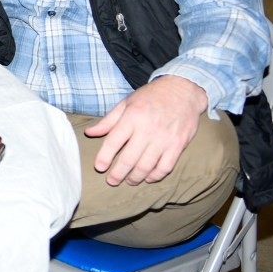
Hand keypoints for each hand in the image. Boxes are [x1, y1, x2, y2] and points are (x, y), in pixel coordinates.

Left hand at [84, 75, 208, 185]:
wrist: (183, 90)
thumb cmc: (151, 97)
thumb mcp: (126, 103)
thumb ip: (108, 121)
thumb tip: (89, 133)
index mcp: (132, 118)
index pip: (114, 141)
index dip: (104, 157)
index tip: (99, 168)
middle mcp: (147, 130)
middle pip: (129, 159)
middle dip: (118, 174)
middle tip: (112, 181)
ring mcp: (164, 139)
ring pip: (146, 166)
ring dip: (135, 178)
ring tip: (128, 181)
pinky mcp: (178, 145)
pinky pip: (166, 167)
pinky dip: (156, 176)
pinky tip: (148, 178)